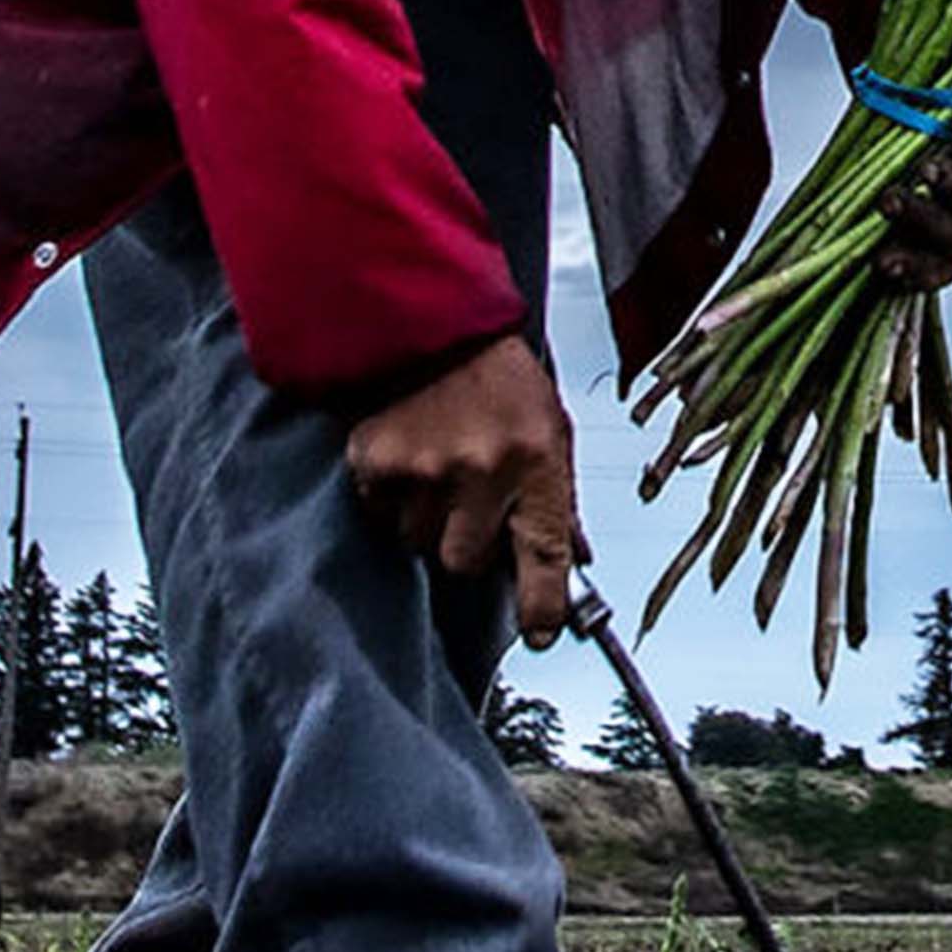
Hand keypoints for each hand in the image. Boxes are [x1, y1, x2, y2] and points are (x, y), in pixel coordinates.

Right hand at [345, 335, 585, 646]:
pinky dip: (392, 496)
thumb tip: (574, 557)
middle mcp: (483, 470)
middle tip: (471, 501)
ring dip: (428, 519)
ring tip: (439, 467)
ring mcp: (426, 468)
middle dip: (468, 543)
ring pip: (419, 542)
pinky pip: (381, 514)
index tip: (542, 631)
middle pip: (465, 562)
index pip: (545, 554)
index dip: (543, 603)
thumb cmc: (499, 376)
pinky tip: (409, 454)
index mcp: (537, 460)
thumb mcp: (550, 429)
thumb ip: (558, 497)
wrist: (430, 320)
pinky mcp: (377, 460)